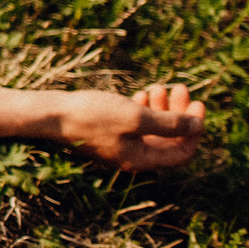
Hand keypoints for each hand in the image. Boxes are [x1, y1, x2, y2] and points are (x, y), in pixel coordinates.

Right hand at [55, 82, 204, 170]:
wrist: (51, 114)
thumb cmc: (92, 115)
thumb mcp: (136, 117)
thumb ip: (170, 123)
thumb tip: (197, 126)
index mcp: (141, 160)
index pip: (181, 152)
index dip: (194, 130)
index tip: (197, 105)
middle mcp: (132, 158)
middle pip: (168, 140)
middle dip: (179, 115)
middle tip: (182, 89)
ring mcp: (119, 147)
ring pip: (152, 131)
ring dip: (162, 109)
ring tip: (160, 87)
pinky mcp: (107, 135)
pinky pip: (136, 126)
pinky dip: (144, 110)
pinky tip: (142, 94)